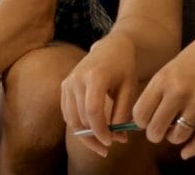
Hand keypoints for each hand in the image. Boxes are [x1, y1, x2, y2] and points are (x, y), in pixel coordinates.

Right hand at [61, 34, 139, 155]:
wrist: (110, 48)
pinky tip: (91, 132)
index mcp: (95, 77)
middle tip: (110, 145)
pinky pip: (67, 113)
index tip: (111, 142)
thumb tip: (118, 137)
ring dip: (85, 135)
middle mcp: (76, 79)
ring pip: (71, 119)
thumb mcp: (129, 88)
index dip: (100, 130)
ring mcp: (68, 82)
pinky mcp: (64, 86)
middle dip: (95, 136)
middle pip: (81, 118)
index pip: (93, 111)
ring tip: (101, 143)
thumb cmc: (123, 67)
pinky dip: (78, 125)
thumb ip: (123, 112)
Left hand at [132, 29, 194, 158]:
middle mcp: (179, 92)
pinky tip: (186, 152)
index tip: (144, 123)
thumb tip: (140, 122)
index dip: (140, 123)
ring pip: (179, 135)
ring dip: (173, 139)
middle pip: (157, 128)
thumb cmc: (190, 63)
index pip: (140, 113)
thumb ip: (154, 94)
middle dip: (154, 135)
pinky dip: (192, 149)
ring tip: (174, 133)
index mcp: (161, 81)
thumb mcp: (166, 71)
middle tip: (157, 132)